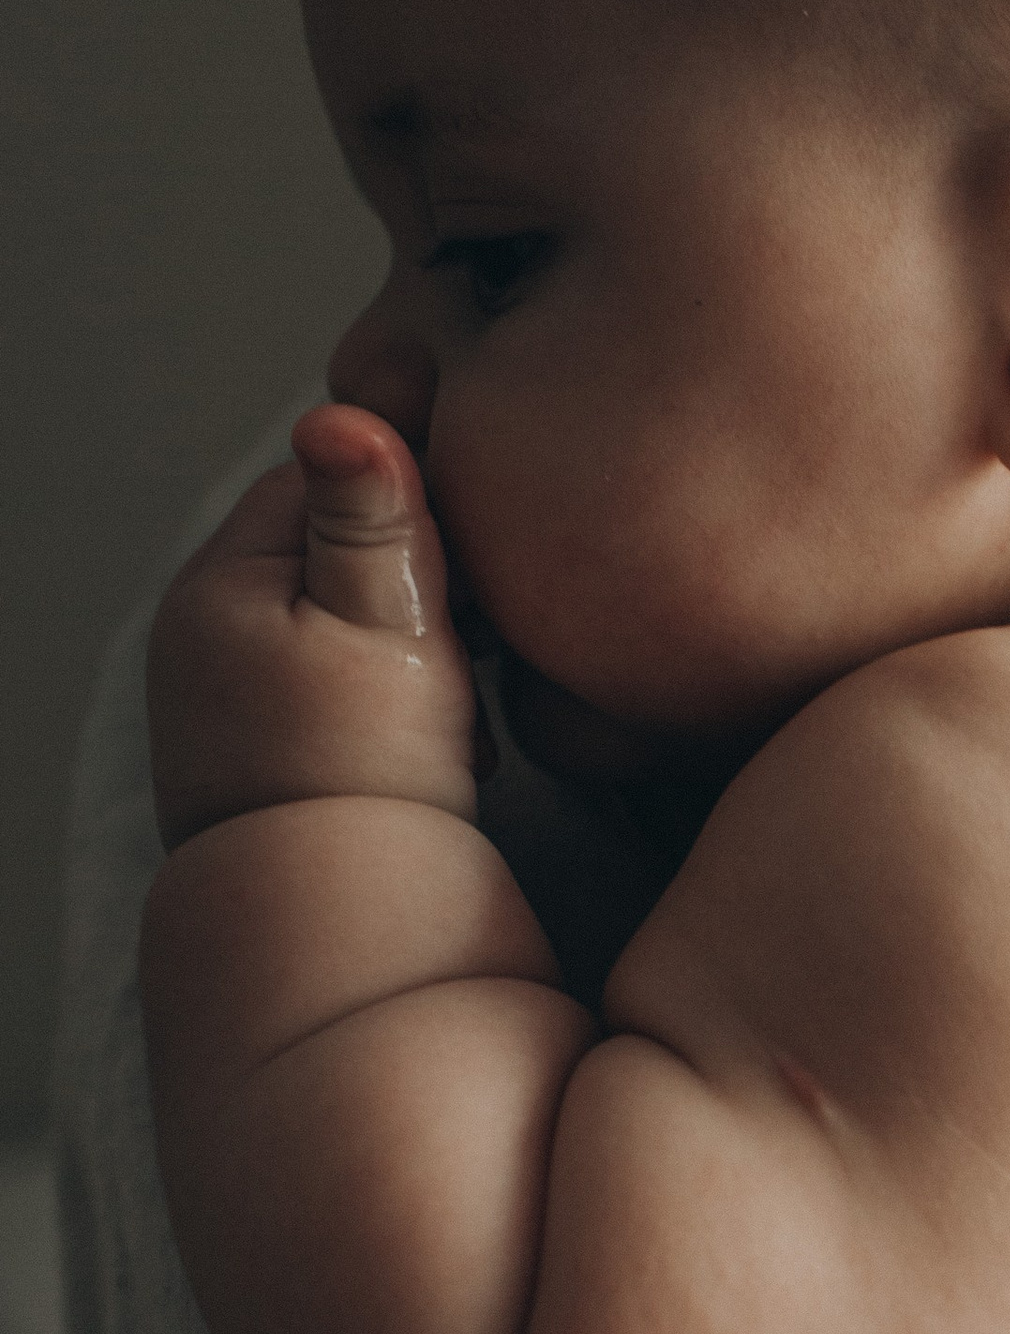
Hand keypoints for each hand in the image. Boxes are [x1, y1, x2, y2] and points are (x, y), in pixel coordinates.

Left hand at [148, 403, 479, 845]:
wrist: (336, 920)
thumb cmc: (367, 772)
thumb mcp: (384, 623)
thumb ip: (370, 517)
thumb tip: (339, 413)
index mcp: (223, 578)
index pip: (332, 476)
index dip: (419, 500)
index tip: (479, 557)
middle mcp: (206, 628)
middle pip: (337, 548)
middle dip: (418, 580)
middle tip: (475, 638)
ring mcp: (230, 696)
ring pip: (346, 621)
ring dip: (414, 646)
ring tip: (458, 701)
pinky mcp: (264, 752)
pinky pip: (341, 686)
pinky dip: (394, 702)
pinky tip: (438, 743)